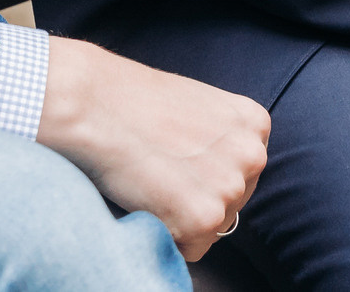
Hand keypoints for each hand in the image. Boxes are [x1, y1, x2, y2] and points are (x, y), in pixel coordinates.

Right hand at [37, 39, 269, 260]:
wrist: (95, 103)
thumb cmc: (134, 101)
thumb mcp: (197, 105)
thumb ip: (218, 139)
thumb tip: (215, 173)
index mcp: (254, 124)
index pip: (241, 171)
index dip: (206, 174)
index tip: (179, 163)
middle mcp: (253, 156)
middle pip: (231, 202)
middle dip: (198, 197)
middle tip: (160, 174)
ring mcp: (230, 188)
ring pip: (211, 228)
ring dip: (181, 218)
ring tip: (152, 182)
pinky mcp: (204, 218)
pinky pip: (189, 249)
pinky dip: (166, 235)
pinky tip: (146, 200)